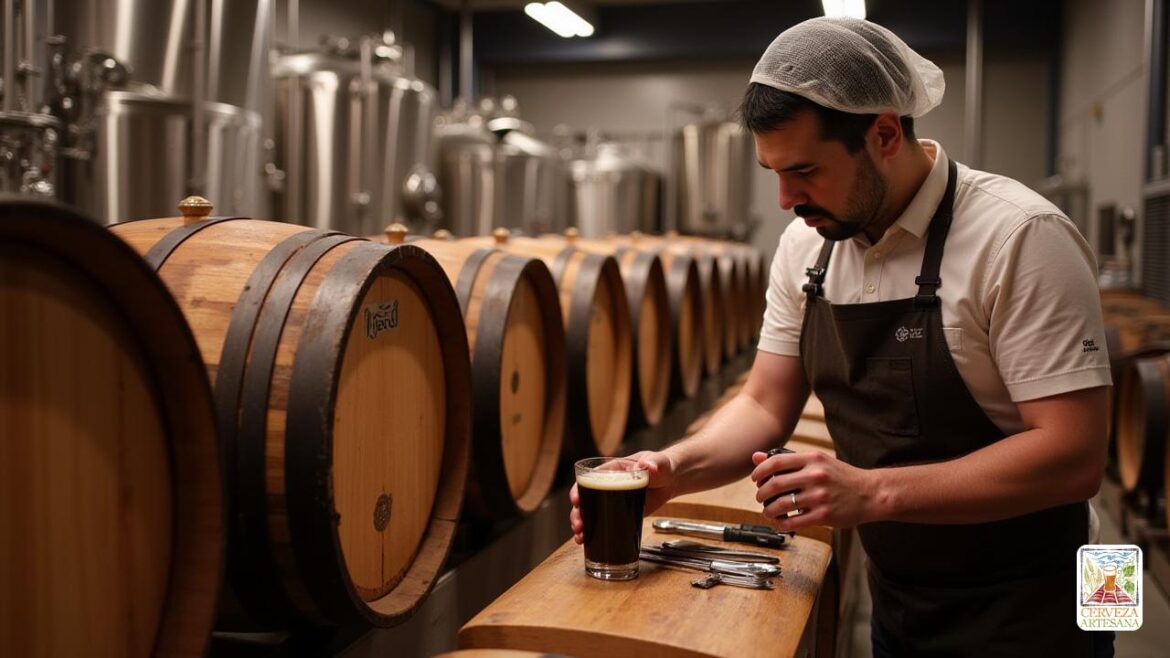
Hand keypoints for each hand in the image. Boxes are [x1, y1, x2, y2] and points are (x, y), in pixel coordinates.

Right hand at [569, 450, 677, 544]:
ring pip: (590, 511)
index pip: (592, 477)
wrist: (672, 481)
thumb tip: (649, 466)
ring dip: (582, 523)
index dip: (580, 488)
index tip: (576, 500)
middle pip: (586, 497)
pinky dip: (593, 530)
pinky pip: (602, 520)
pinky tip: (586, 540)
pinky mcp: (619, 512)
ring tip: (580, 536)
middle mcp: (609, 483)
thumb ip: (656, 463)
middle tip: (578, 524)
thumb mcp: (659, 463)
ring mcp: (613, 499)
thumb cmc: (663, 467)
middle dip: (578, 512)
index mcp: (614, 468)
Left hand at [750, 449, 876, 531]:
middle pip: (775, 484)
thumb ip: (788, 459)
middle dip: (761, 493)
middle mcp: (816, 476)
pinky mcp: (824, 515)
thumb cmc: (841, 476)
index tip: (756, 478)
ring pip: (782, 505)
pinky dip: (781, 524)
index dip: (760, 471)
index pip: (776, 462)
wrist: (869, 493)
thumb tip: (757, 457)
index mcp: (813, 459)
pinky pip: (794, 522)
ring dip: (769, 510)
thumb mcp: (817, 461)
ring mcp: (820, 497)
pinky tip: (780, 523)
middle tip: (760, 497)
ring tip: (768, 511)